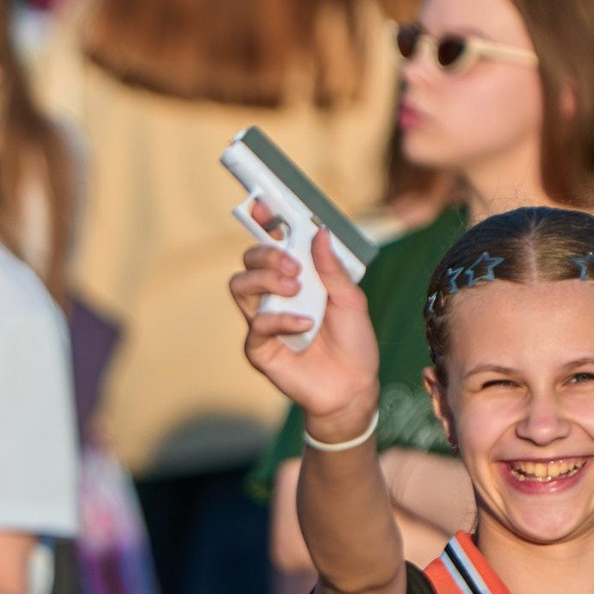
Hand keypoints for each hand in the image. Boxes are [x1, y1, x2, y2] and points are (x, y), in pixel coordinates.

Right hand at [230, 221, 380, 440]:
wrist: (352, 387)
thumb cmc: (353, 343)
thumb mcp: (351, 299)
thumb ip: (332, 268)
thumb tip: (318, 232)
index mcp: (297, 278)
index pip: (272, 244)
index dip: (263, 222)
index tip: (263, 206)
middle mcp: (275, 296)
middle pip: (249, 260)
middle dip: (267, 254)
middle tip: (293, 266)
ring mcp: (264, 320)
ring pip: (240, 286)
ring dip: (266, 280)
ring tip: (295, 289)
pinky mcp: (259, 348)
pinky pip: (256, 325)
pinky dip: (281, 320)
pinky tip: (305, 325)